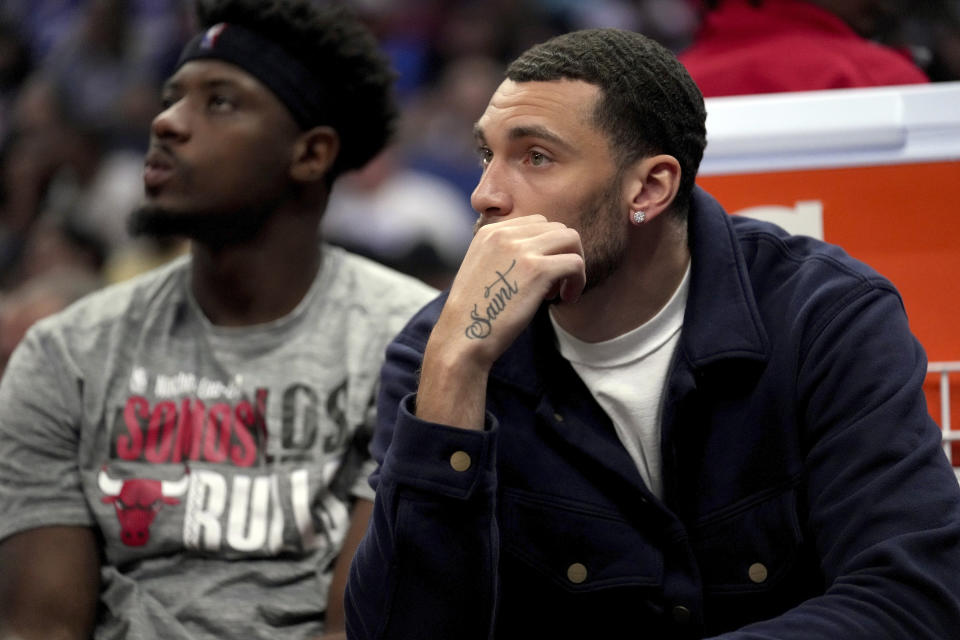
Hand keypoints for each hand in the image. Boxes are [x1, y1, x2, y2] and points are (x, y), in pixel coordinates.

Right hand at [436, 215, 584, 368]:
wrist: (463, 337)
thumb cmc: (476, 313)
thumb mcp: (484, 270)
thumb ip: (506, 254)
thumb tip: (543, 253)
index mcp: (490, 232)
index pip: (536, 223)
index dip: (547, 248)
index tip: (540, 276)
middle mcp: (504, 234)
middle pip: (556, 228)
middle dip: (562, 254)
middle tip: (554, 285)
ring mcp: (521, 250)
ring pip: (571, 239)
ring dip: (574, 264)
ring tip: (562, 291)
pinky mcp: (537, 270)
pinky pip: (575, 263)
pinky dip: (578, 281)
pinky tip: (566, 299)